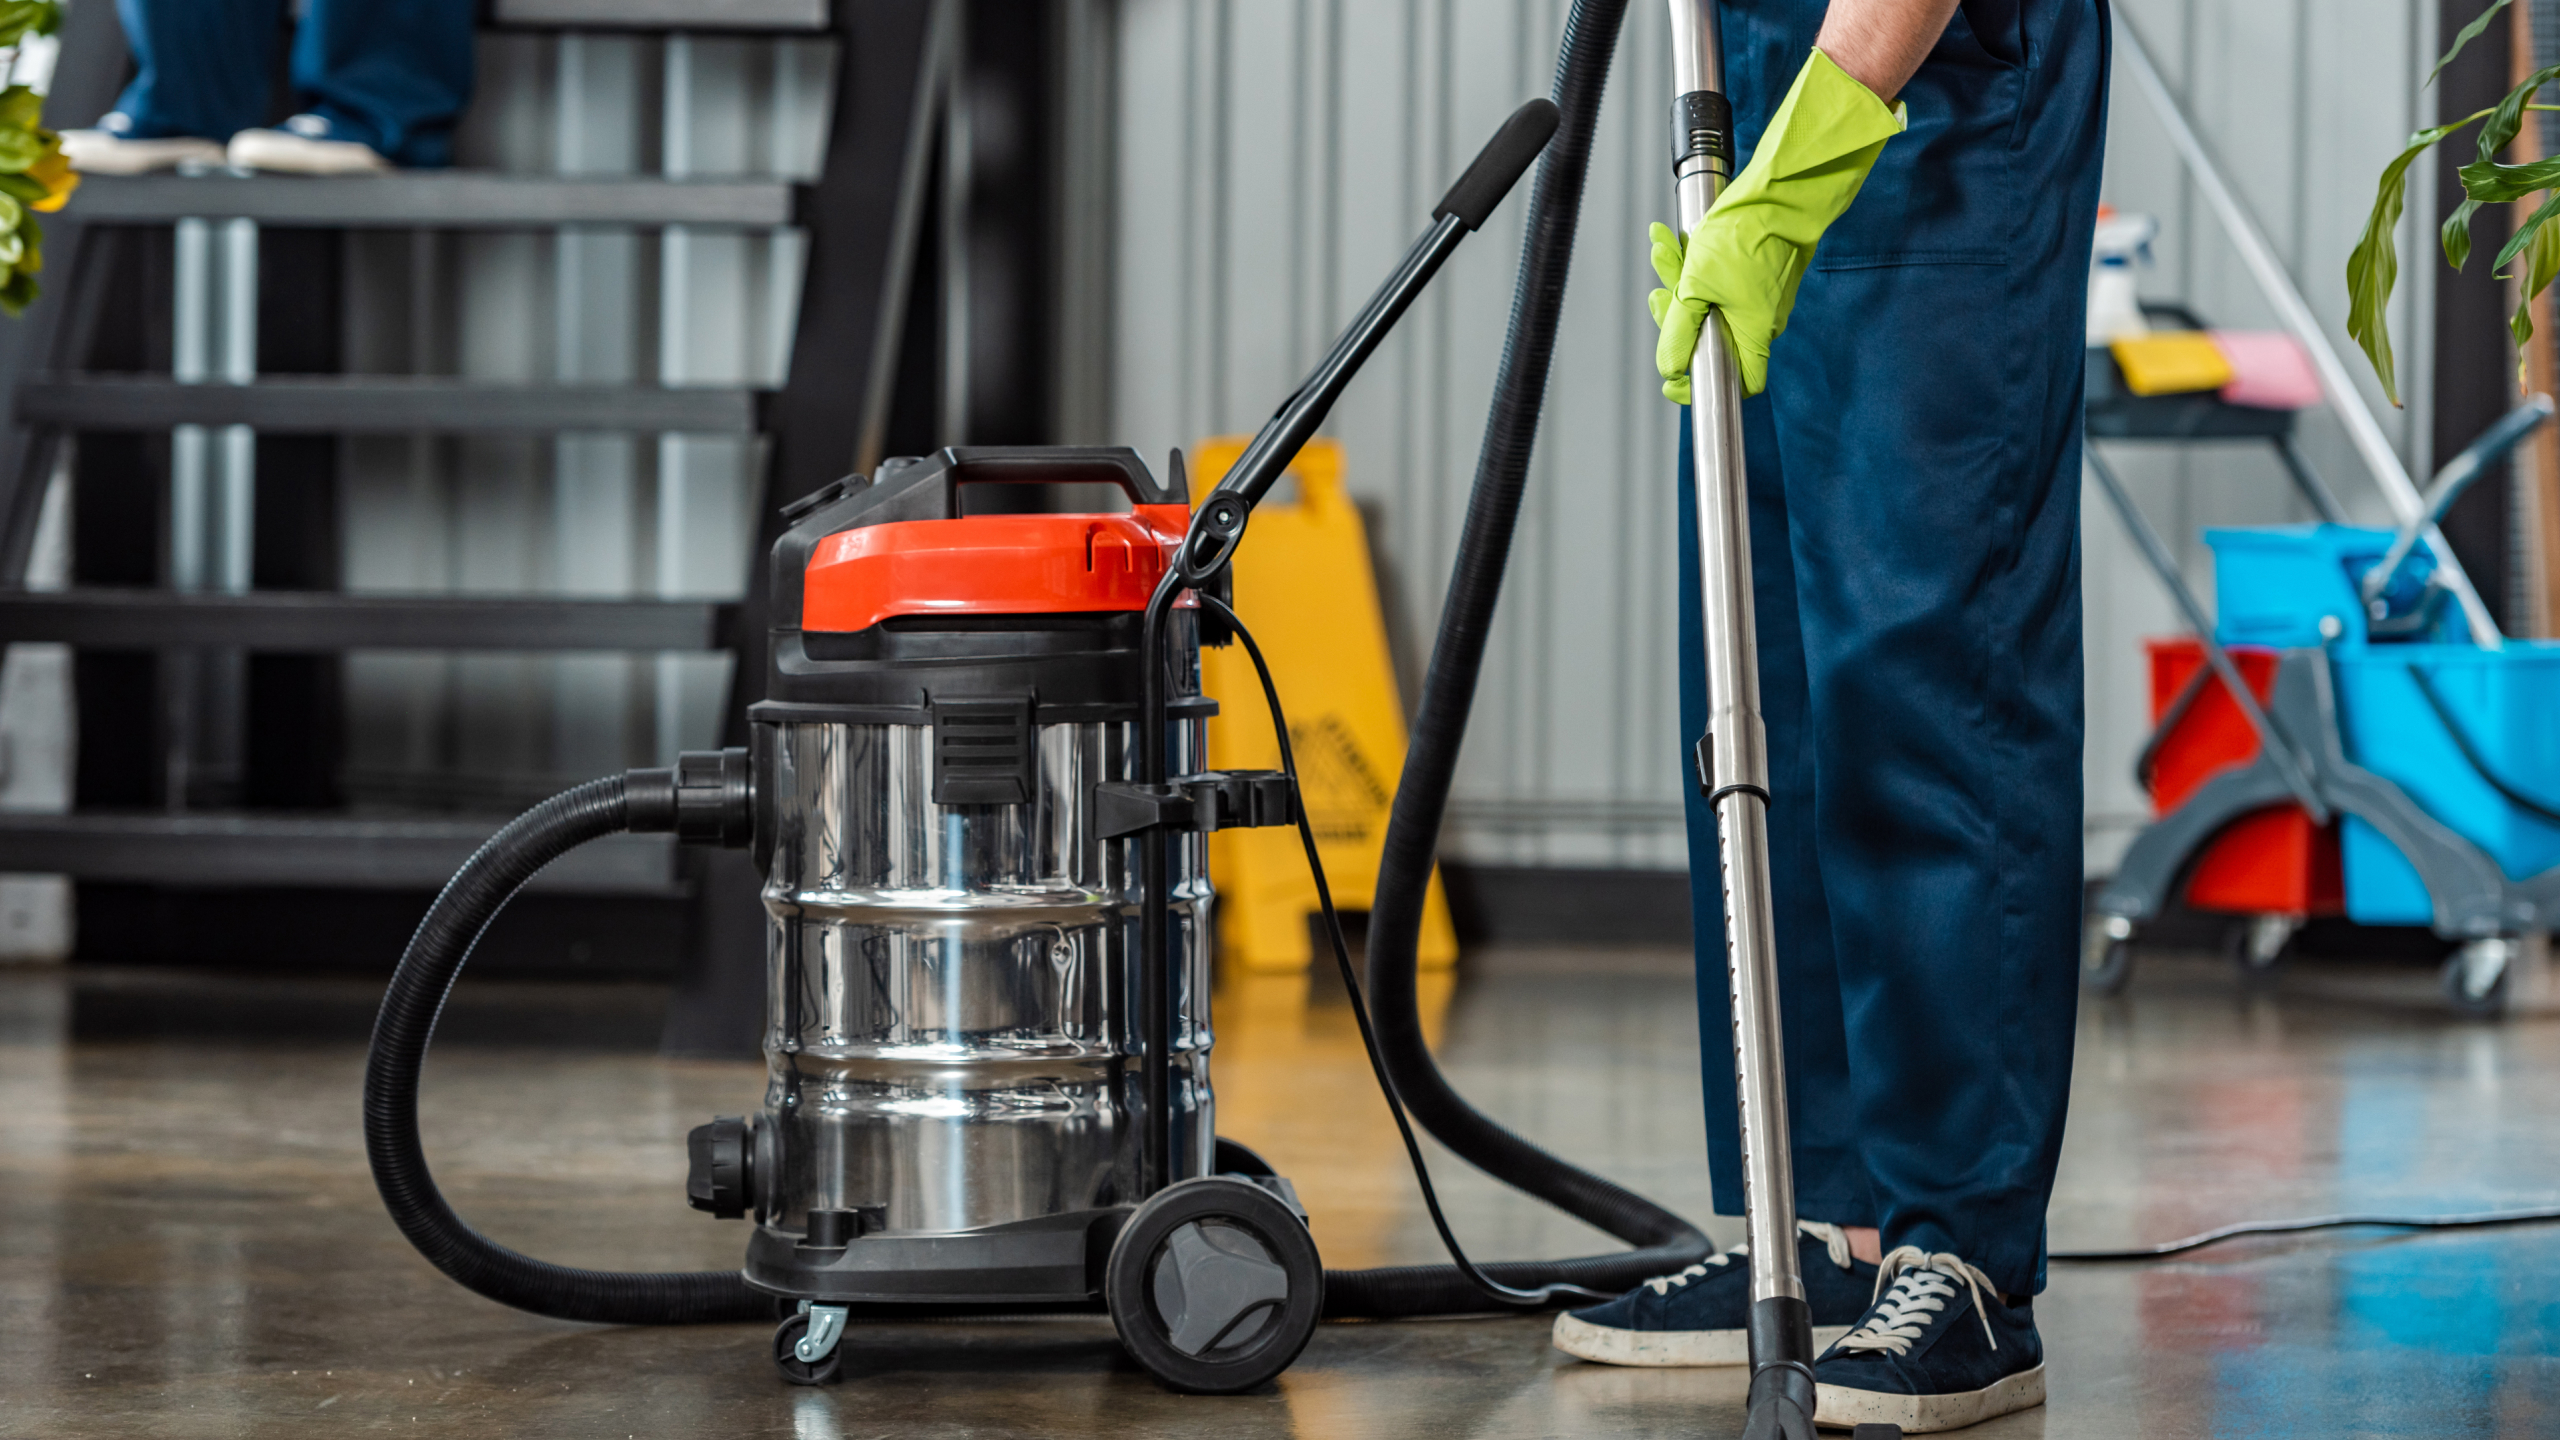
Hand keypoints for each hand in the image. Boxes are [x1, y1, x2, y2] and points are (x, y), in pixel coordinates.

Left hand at [1647, 48, 1904, 401]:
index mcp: (1753, 334)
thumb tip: (1670, 368)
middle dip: (1675, 317)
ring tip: (1662, 251)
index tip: (1672, 379)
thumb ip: (1680, 331)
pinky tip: (1671, 240)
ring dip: (1678, 280)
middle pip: (1709, 339)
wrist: (1778, 189)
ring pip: (1707, 302)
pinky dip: (1692, 264)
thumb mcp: (1696, 286)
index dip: (1700, 385)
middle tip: (1660, 297)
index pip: (1736, 383)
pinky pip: (1716, 279)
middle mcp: (1760, 321)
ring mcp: (1757, 296)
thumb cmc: (1745, 235)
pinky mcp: (1753, 273)